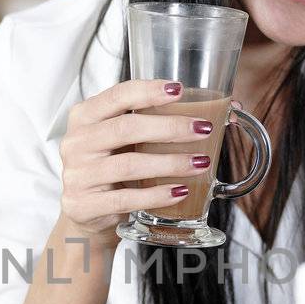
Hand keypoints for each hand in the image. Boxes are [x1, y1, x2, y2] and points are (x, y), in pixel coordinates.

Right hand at [58, 80, 214, 241]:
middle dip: (170, 127)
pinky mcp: (83, 205)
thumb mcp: (125, 141)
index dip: (149, 91)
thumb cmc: (114, 168)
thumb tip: (228, 111)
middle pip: (126, 128)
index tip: (180, 89)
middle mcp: (76, 142)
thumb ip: (159, 122)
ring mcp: (77, 175)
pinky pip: (125, 199)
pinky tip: (180, 191)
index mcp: (85, 116)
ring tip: (200, 163)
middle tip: (203, 129)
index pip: (117, 95)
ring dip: (170, 163)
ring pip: (129, 164)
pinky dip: (156, 195)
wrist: (86, 214)